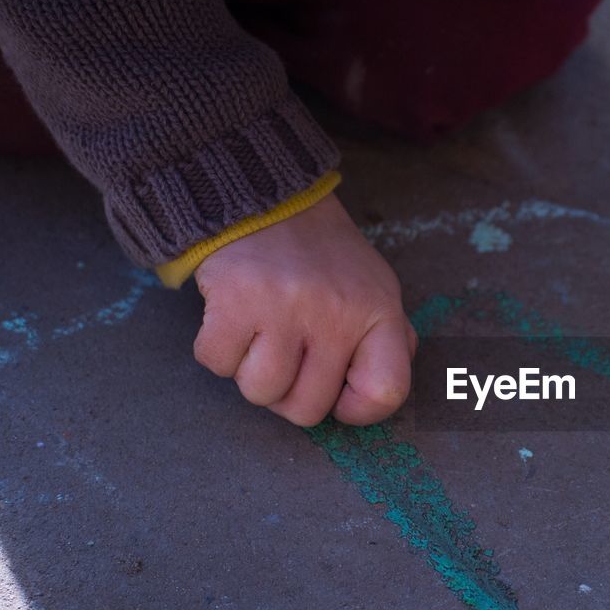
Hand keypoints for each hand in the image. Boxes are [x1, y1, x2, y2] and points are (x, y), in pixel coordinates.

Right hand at [192, 193, 414, 425]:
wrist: (266, 200)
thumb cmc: (324, 259)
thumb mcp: (376, 291)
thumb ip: (391, 342)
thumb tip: (382, 393)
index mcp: (378, 313)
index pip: (386, 392)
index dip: (358, 408)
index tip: (340, 392)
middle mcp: (335, 314)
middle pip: (308, 409)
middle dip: (291, 393)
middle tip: (288, 356)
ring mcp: (283, 310)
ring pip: (260, 393)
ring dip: (252, 372)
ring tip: (262, 335)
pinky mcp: (233, 303)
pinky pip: (219, 365)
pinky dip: (220, 351)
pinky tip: (235, 321)